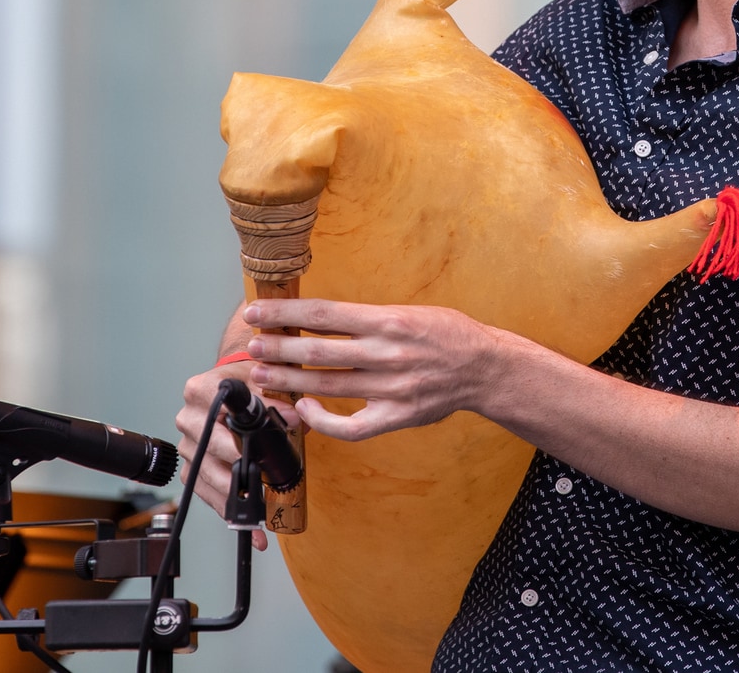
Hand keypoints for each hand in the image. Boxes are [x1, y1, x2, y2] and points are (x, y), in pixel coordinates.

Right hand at [175, 366, 299, 548]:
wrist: (236, 385)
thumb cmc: (249, 380)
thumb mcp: (265, 376)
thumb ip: (278, 394)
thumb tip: (293, 416)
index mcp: (201, 391)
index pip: (215, 411)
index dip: (237, 430)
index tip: (250, 450)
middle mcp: (189, 419)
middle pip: (210, 449)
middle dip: (237, 468)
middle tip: (257, 484)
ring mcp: (189, 446)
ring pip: (207, 476)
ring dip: (234, 497)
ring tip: (257, 512)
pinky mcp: (193, 468)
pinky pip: (208, 493)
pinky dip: (230, 511)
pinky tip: (251, 527)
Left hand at [242, 299, 506, 441]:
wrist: (486, 368)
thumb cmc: (448, 333)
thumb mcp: (410, 311)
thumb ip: (369, 319)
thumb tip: (321, 320)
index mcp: (389, 320)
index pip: (324, 315)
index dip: (285, 314)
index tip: (257, 314)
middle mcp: (387, 353)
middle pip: (318, 352)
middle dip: (278, 349)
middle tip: (252, 347)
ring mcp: (391, 388)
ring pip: (328, 387)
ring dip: (290, 382)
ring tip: (263, 377)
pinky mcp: (397, 416)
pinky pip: (351, 426)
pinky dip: (323, 421)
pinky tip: (305, 410)